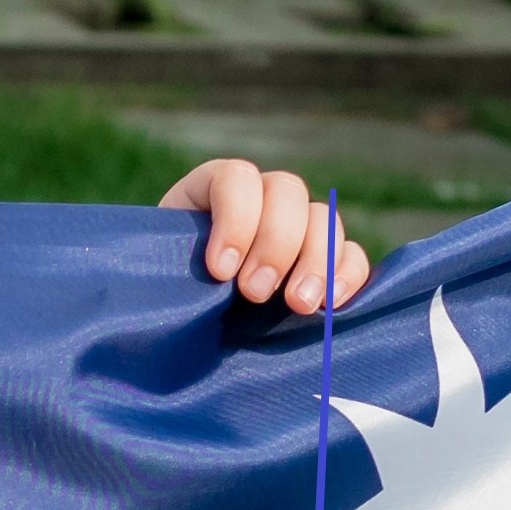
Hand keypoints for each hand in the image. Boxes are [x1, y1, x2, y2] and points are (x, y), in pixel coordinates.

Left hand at [155, 157, 370, 318]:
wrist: (183, 332)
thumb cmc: (164, 301)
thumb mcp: (158, 278)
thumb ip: (169, 271)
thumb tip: (186, 288)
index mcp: (213, 191)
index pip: (237, 178)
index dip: (235, 219)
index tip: (219, 271)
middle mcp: (261, 200)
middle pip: (287, 192)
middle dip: (275, 243)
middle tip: (255, 293)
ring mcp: (298, 229)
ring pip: (324, 218)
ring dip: (316, 260)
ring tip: (298, 305)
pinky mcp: (325, 262)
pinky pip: (352, 255)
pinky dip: (347, 275)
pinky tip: (332, 305)